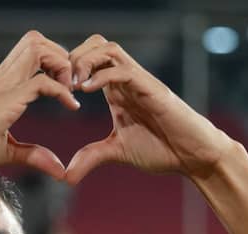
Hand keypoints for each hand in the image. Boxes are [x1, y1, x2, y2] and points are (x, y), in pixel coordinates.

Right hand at [0, 31, 79, 179]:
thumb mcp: (4, 151)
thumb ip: (32, 154)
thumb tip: (59, 170)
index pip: (30, 51)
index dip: (54, 62)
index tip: (66, 88)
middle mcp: (0, 78)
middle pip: (36, 40)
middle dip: (61, 57)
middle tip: (70, 85)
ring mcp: (2, 86)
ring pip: (38, 49)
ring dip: (61, 65)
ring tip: (69, 92)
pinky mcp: (5, 101)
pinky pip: (42, 82)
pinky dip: (62, 90)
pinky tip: (71, 106)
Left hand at [65, 35, 231, 183]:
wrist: (193, 156)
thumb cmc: (162, 149)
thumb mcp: (117, 152)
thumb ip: (92, 157)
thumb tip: (66, 176)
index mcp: (116, 89)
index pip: (89, 59)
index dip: (68, 68)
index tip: (54, 90)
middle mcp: (126, 79)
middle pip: (96, 44)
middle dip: (73, 57)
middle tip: (61, 83)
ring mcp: (139, 81)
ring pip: (108, 49)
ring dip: (85, 60)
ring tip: (73, 84)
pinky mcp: (151, 89)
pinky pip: (123, 70)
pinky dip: (101, 75)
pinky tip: (86, 91)